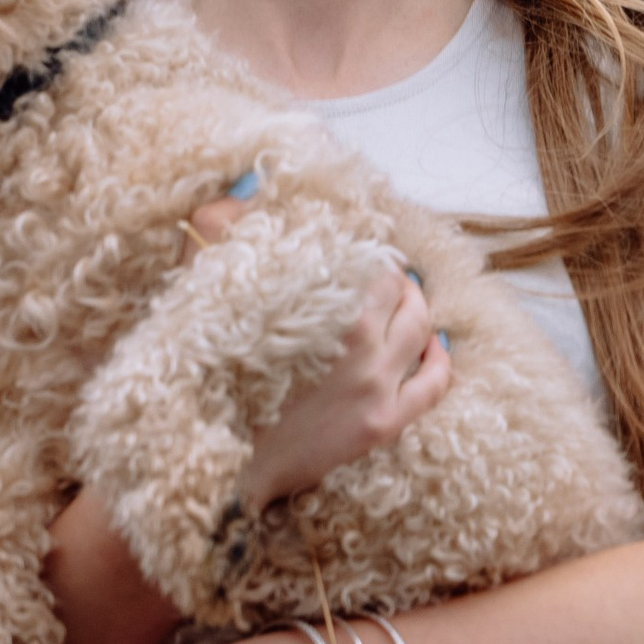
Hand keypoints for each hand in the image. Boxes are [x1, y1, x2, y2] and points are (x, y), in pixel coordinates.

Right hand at [187, 195, 450, 510]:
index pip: (369, 258)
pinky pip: (434, 383)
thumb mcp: (203, 283)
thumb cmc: (203, 367)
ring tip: (404, 302)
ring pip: (422, 328)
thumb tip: (247, 189)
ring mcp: (377, 385)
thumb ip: (222, 226)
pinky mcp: (382, 424)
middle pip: (401, 290)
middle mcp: (361, 340)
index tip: (354, 253)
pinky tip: (432, 346)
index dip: (363, 252)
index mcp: (324, 301)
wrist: (209, 454)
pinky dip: (439, 358)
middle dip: (392, 278)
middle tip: (377, 276)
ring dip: (416, 308)